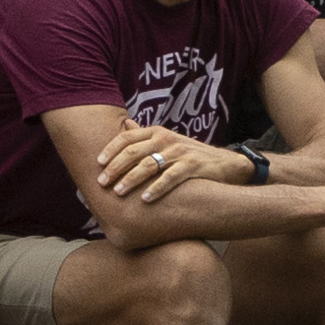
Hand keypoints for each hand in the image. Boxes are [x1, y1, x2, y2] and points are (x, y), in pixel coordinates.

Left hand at [92, 123, 244, 207]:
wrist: (226, 165)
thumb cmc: (190, 155)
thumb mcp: (167, 141)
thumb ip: (145, 135)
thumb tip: (124, 124)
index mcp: (156, 132)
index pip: (127, 137)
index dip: (110, 149)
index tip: (97, 164)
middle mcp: (166, 139)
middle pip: (133, 151)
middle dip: (115, 167)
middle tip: (102, 183)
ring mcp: (179, 152)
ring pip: (148, 165)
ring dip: (131, 179)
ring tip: (118, 192)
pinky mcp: (192, 166)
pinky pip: (170, 177)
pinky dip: (156, 188)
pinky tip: (145, 199)